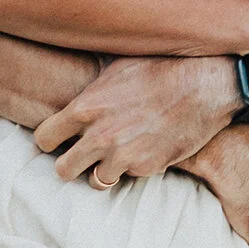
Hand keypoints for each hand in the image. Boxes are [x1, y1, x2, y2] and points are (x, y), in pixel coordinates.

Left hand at [33, 53, 236, 188]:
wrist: (205, 83)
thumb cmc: (161, 65)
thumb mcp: (116, 66)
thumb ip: (90, 86)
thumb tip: (70, 70)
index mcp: (84, 108)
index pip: (44, 138)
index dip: (51, 140)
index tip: (60, 139)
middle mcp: (99, 136)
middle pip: (62, 170)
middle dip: (71, 164)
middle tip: (83, 155)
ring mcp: (123, 156)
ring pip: (96, 181)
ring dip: (103, 170)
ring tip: (116, 154)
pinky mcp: (147, 168)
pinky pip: (129, 177)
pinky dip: (134, 168)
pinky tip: (145, 148)